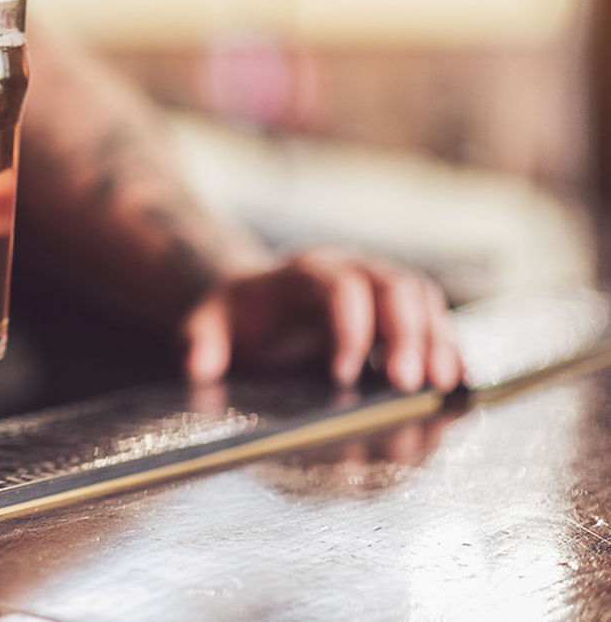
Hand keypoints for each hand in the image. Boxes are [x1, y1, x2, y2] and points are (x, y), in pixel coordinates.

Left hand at [179, 246, 463, 391]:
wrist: (257, 300)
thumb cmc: (238, 315)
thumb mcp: (210, 321)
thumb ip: (201, 340)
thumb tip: (197, 364)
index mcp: (305, 270)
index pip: (338, 288)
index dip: (347, 328)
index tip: (343, 375)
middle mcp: (351, 267)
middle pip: (393, 288)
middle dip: (405, 336)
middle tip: (407, 384)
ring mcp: (380, 283)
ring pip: (421, 300)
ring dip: (436, 341)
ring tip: (440, 385)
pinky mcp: (399, 307)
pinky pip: (434, 318)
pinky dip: (448, 347)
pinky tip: (455, 381)